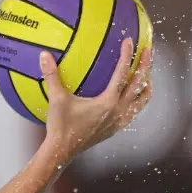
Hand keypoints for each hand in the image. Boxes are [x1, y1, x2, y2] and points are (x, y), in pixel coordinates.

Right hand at [40, 37, 152, 158]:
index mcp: (107, 102)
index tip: (129, 40)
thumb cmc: (59, 125)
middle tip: (148, 50)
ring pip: (141, 100)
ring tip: (146, 75)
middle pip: (139, 84)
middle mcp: (118, 111)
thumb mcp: (56, 99)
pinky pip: (133, 111)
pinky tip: (131, 96)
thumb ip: (51, 75)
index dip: (126, 55)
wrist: (63, 152)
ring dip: (145, 85)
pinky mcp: (116, 128)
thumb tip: (43, 54)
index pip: (122, 73)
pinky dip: (137, 100)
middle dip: (145, 65)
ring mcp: (119, 121)